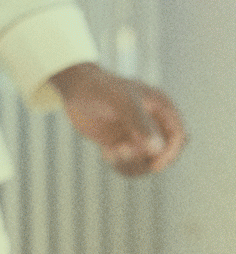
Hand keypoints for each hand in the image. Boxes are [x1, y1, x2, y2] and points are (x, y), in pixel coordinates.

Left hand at [49, 61, 185, 175]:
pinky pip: (130, 164)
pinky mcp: (122, 144)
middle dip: (145, 159)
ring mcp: (138, 135)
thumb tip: (158, 148)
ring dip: (130, 163)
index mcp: (162, 108)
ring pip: (146, 162)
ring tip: (111, 152)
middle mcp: (153, 123)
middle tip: (121, 149)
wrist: (76, 89)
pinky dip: (120, 165)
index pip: (178, 137)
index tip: (153, 164)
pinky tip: (106, 153)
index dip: (170, 153)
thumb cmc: (101, 88)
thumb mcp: (122, 102)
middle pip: (163, 154)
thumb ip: (140, 123)